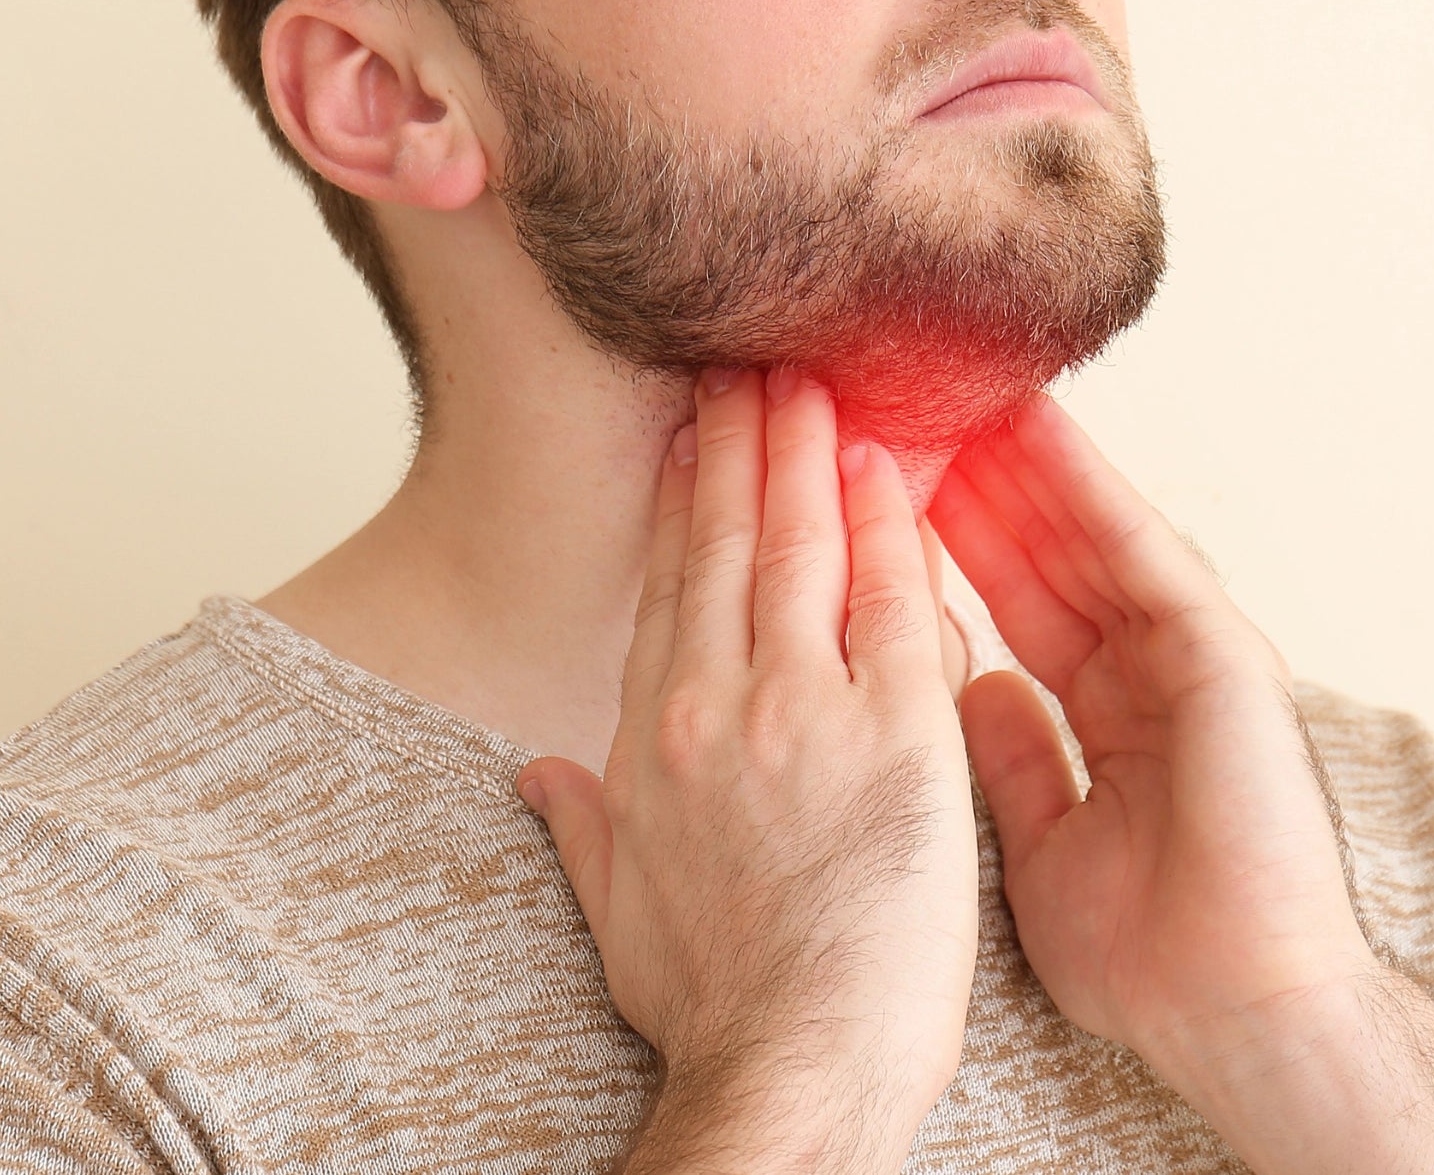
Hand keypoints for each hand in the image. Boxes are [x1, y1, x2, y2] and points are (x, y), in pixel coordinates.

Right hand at [518, 368, 977, 1174]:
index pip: (673, 591)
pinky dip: (886, 523)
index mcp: (653, 742)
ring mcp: (805, 713)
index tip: (696, 438)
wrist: (789, 1071)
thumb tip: (538, 776)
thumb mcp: (618, 911)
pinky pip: (892, 599)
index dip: (687, 505)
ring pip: (801, 548)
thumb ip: (583, 824)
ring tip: (809, 377)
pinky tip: (885, 463)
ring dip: (805, 452)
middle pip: (728, 544)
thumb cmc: (719, 1012)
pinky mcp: (894, 733)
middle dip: (740, 443)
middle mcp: (717, 707)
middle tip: (751, 362)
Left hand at [934, 397, 1433, 1173]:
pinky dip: (1090, 489)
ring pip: (1091, 537)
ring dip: (1026, 462)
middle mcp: (1149, 675)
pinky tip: (1035, 430)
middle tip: (904, 405)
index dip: (951, 545)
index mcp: (1109, 721)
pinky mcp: (1225, 654)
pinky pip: (1145, 554)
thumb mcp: (1043, 849)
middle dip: (978, 484)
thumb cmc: (1151, 964)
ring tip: (957, 386)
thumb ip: (1016, 763)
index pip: (1016, 606)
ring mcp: (1191, 658)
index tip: (878, 484)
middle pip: (1048, 555)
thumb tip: (977, 689)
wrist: (1238, 1014)